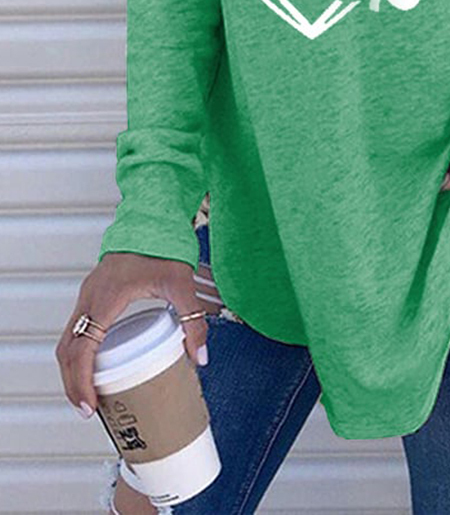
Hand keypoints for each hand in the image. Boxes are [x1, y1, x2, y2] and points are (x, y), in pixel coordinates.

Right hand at [56, 252, 208, 420]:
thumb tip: (202, 357)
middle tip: (89, 410)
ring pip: (67, 341)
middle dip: (73, 384)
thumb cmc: (162, 247)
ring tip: (89, 396)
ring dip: (73, 370)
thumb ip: (193, 320)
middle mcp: (90, 298)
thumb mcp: (182, 284)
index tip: (89, 406)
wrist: (151, 220)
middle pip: (67, 350)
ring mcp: (88, 296)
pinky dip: (77, 353)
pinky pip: (75, 329)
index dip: (81, 381)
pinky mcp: (92, 295)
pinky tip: (92, 368)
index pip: (81, 348)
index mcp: (106, 298)